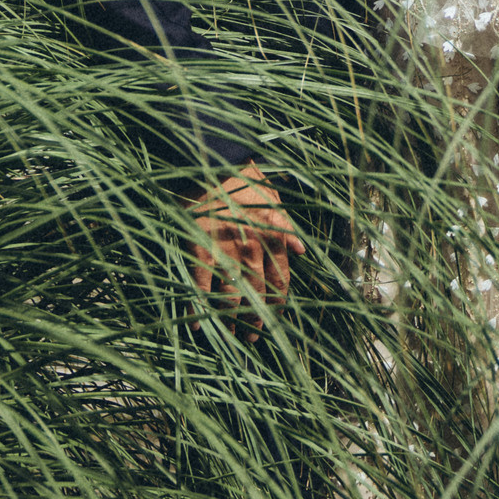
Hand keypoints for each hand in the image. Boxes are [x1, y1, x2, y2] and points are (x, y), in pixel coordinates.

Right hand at [188, 164, 305, 332]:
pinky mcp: (199, 248)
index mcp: (273, 237)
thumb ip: (286, 226)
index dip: (277, 303)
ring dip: (231, 319)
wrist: (211, 161)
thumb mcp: (272, 198)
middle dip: (256, 319)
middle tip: (252, 338)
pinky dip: (197, 307)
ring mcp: (226, 249)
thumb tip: (302, 251)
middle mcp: (253, 248)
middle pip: (258, 294)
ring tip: (229, 335)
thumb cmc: (243, 180)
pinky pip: (200, 285)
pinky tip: (195, 324)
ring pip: (231, 295)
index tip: (273, 318)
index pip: (281, 280)